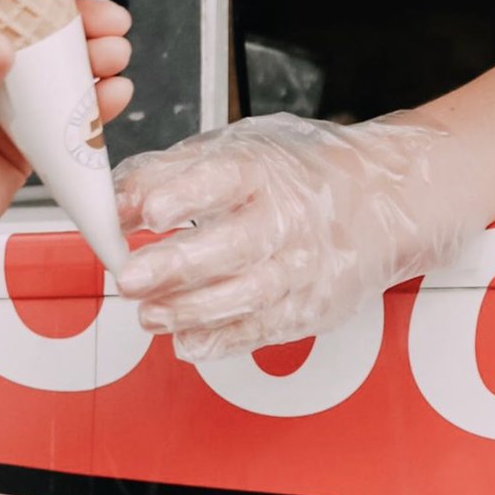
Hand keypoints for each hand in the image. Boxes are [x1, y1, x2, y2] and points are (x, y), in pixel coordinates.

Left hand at [0, 0, 131, 281]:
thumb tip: (3, 45)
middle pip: (36, 33)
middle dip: (76, 24)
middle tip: (108, 22)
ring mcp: (3, 108)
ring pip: (58, 73)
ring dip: (91, 60)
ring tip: (115, 56)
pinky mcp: (26, 146)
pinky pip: (67, 120)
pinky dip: (94, 106)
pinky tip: (113, 95)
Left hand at [115, 111, 486, 360]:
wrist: (379, 201)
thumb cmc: (293, 174)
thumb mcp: (232, 151)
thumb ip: (166, 173)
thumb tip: (115, 202)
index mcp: (265, 171)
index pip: (224, 180)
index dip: (185, 196)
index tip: (150, 212)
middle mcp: (288, 219)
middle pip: (233, 245)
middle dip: (177, 265)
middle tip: (130, 277)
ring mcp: (303, 267)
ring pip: (247, 296)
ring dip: (191, 310)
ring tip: (148, 316)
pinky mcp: (311, 306)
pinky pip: (264, 329)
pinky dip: (223, 340)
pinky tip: (186, 342)